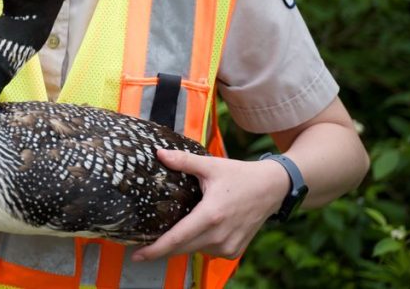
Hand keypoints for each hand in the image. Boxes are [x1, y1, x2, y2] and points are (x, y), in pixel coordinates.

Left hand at [130, 149, 286, 261]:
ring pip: (194, 250)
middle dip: (160, 250)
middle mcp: (219, 235)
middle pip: (182, 248)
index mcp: (211, 215)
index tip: (138, 254)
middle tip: (141, 249)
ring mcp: (228, 246)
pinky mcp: (233, 251)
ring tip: (169, 233)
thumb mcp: (210, 166)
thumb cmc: (240, 176)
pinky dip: (198, 244)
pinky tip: (196, 231)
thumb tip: (159, 154)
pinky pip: (207, 251)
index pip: (177, 238)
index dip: (155, 249)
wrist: (271, 188)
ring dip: (181, 245)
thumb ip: (183, 161)